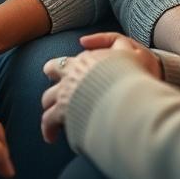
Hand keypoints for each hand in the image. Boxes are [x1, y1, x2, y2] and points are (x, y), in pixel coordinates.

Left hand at [40, 36, 158, 143]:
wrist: (127, 94)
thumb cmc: (132, 75)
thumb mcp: (127, 49)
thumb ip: (113, 41)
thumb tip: (85, 43)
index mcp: (86, 59)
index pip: (72, 60)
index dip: (72, 68)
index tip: (74, 76)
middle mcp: (71, 73)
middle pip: (52, 69)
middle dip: (53, 77)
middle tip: (57, 90)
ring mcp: (65, 91)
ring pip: (48, 97)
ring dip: (50, 107)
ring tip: (52, 120)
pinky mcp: (63, 110)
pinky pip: (48, 120)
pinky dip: (47, 128)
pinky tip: (50, 137)